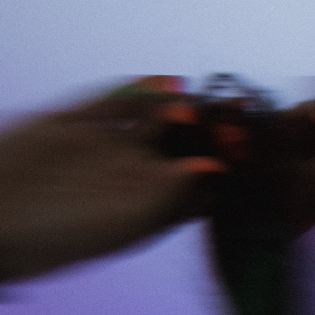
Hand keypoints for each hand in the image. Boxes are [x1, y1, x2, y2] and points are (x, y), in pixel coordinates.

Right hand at [0, 76, 223, 282]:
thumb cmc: (62, 233)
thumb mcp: (126, 221)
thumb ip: (170, 194)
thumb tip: (215, 168)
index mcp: (152, 210)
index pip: (202, 184)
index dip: (228, 167)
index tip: (251, 153)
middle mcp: (133, 176)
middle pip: (184, 145)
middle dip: (209, 130)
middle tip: (236, 117)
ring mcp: (107, 146)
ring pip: (155, 120)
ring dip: (180, 108)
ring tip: (201, 99)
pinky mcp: (78, 121)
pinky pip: (117, 101)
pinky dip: (143, 90)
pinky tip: (167, 81)